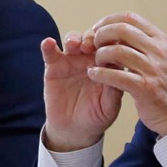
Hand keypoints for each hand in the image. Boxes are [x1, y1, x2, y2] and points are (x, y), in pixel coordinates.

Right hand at [41, 29, 126, 150]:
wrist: (74, 129)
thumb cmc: (96, 117)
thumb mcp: (109, 107)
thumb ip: (114, 91)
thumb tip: (118, 72)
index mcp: (107, 66)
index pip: (111, 46)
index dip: (111, 42)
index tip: (110, 46)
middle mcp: (90, 59)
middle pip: (92, 38)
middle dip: (92, 37)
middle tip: (90, 46)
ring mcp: (71, 61)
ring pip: (73, 39)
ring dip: (74, 38)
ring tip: (74, 45)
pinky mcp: (54, 66)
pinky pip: (50, 52)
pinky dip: (48, 45)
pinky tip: (48, 43)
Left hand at [75, 12, 166, 135]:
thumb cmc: (165, 84)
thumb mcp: (159, 56)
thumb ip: (141, 42)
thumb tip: (116, 30)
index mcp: (160, 40)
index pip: (130, 17)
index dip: (108, 20)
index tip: (97, 28)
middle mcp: (158, 51)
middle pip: (122, 30)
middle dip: (101, 35)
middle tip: (93, 44)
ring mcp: (153, 69)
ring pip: (117, 51)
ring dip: (100, 55)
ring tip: (95, 62)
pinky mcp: (145, 88)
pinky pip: (115, 75)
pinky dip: (100, 73)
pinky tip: (93, 74)